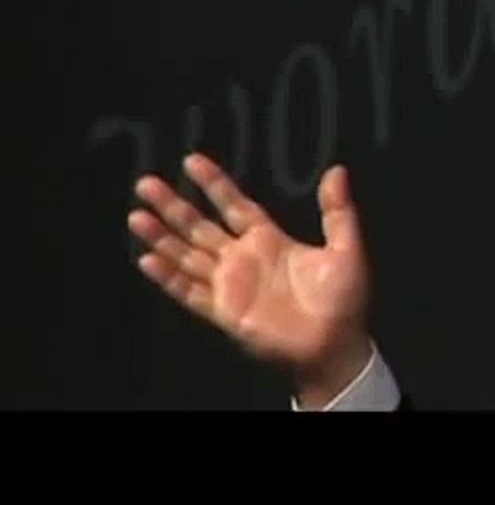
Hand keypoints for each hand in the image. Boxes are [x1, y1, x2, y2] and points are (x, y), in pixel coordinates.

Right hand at [128, 152, 372, 405]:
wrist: (334, 344)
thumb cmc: (343, 298)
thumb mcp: (346, 249)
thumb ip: (339, 211)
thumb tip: (338, 169)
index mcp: (269, 240)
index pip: (235, 205)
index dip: (214, 184)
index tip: (191, 161)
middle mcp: (243, 258)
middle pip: (200, 226)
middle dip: (174, 206)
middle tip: (145, 183)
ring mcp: (230, 284)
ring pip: (187, 255)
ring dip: (162, 237)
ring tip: (136, 216)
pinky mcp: (223, 310)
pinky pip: (190, 291)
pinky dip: (169, 277)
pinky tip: (147, 260)